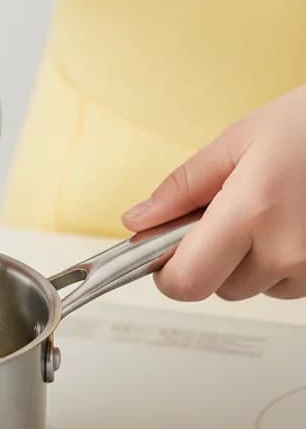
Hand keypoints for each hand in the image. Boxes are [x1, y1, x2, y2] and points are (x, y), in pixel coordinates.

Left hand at [122, 86, 305, 301]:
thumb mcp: (238, 141)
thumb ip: (181, 188)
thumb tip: (138, 221)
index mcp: (253, 212)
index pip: (186, 281)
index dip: (168, 272)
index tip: (165, 252)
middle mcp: (287, 249)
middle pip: (219, 287)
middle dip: (212, 258)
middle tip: (230, 213)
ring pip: (256, 288)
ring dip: (251, 261)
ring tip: (273, 211)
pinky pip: (290, 285)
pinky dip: (283, 262)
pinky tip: (295, 223)